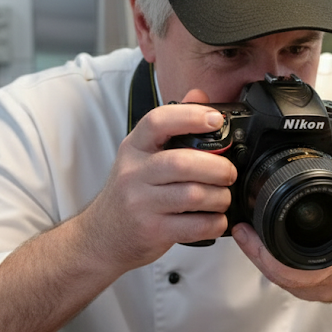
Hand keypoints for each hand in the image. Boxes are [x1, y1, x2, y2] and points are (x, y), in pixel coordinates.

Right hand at [76, 89, 236, 271]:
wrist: (102, 237)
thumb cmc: (131, 193)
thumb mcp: (142, 156)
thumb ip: (171, 126)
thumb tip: (199, 94)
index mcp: (134, 148)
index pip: (158, 122)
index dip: (190, 117)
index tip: (216, 119)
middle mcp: (134, 173)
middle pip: (183, 163)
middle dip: (217, 167)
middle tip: (229, 173)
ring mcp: (141, 203)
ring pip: (193, 195)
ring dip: (219, 197)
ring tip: (223, 198)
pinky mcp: (151, 230)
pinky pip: (194, 226)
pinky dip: (214, 223)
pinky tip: (216, 220)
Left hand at [232, 149, 331, 303]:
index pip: (296, 265)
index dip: (264, 251)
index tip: (248, 230)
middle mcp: (327, 279)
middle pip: (279, 274)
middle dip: (255, 252)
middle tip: (241, 230)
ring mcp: (315, 290)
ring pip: (277, 280)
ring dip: (259, 258)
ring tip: (245, 236)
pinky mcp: (306, 291)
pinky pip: (281, 281)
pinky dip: (268, 264)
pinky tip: (259, 248)